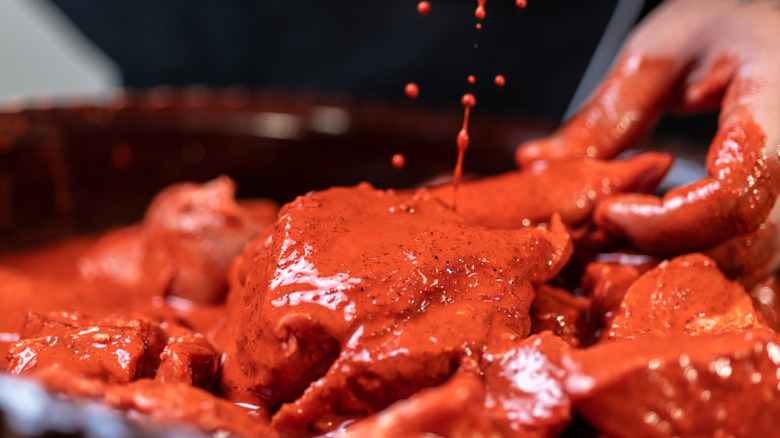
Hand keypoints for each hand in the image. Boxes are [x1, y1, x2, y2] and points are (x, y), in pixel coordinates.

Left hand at [516, 0, 779, 256]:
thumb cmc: (737, 25)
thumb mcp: (664, 49)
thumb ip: (608, 113)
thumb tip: (538, 165)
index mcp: (776, 110)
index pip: (731, 195)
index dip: (662, 221)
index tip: (606, 212)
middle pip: (738, 247)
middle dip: (654, 252)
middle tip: (594, 233)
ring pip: (747, 269)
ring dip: (671, 269)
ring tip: (616, 239)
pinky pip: (755, 270)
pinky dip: (700, 272)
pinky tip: (656, 253)